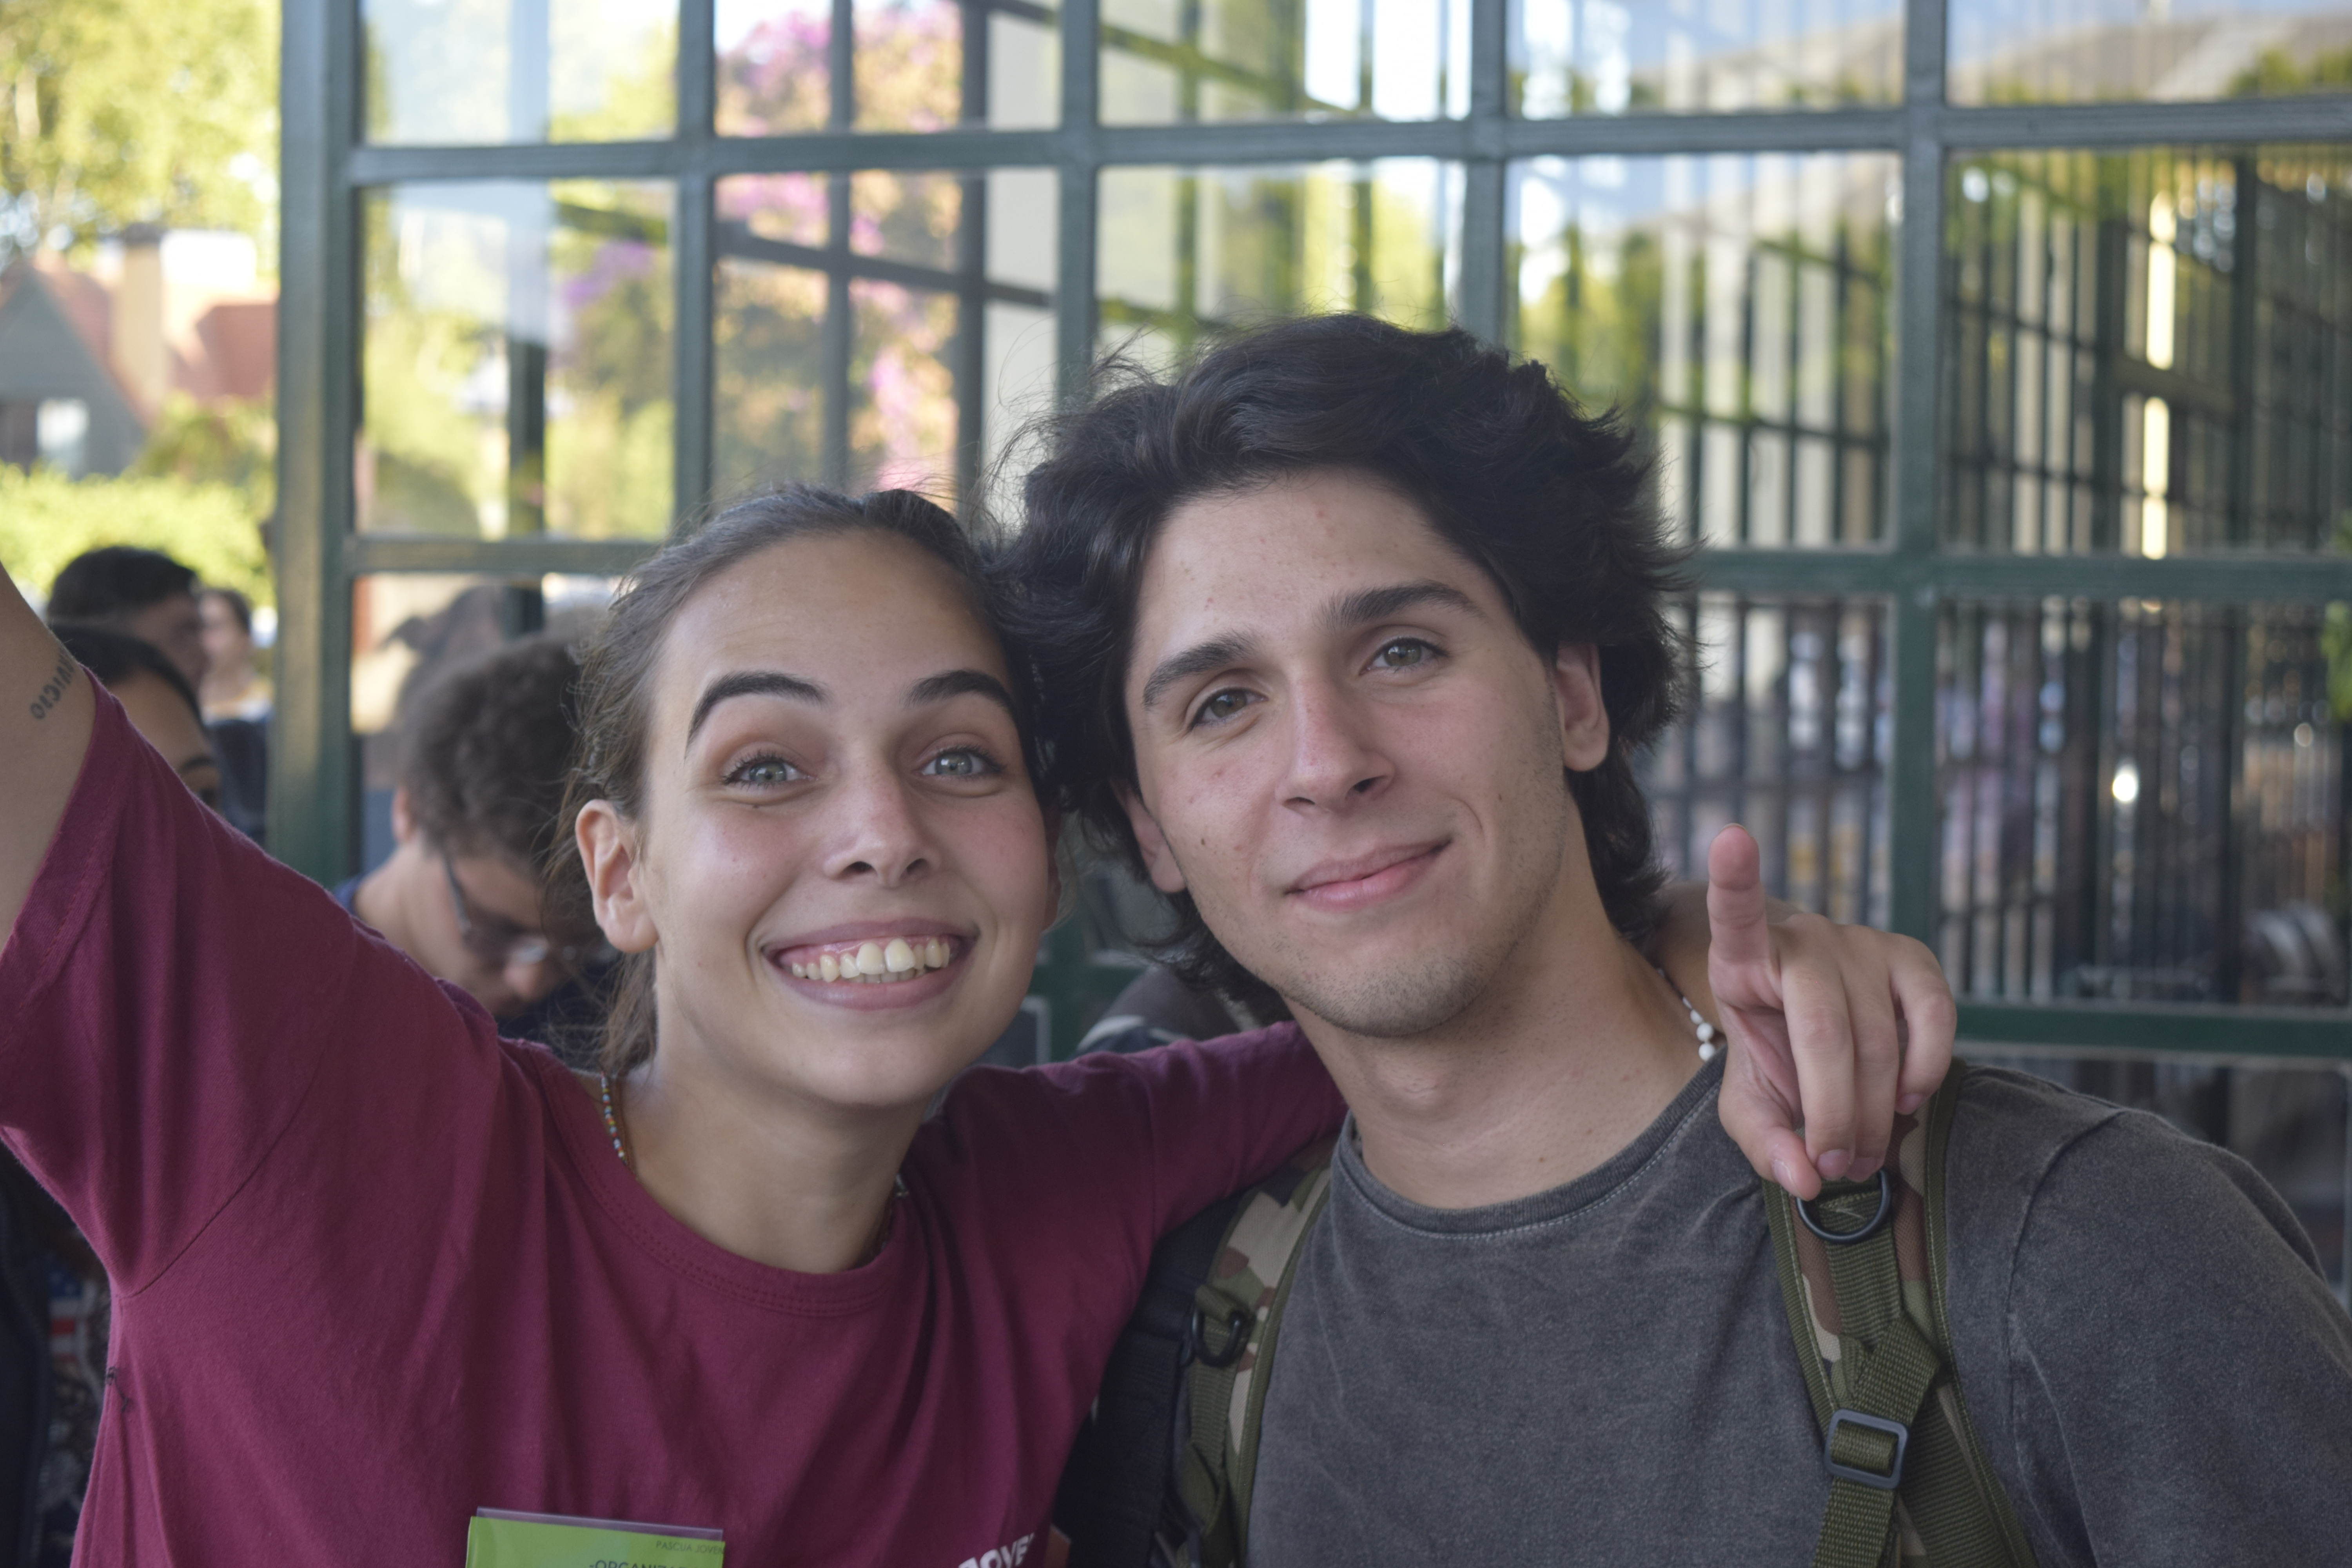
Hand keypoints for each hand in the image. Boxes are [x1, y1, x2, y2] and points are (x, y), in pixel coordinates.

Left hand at [1706, 825, 1953, 1199]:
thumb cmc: (1775, 1063)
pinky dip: (1927, 1066)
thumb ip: (1764, 1142)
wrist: (1815, 1038)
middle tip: (1837, 1164)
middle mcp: (1803, 936)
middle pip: (1823, 1028)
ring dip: (1878, 1110)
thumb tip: (1803, 1177)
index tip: (1729, 838)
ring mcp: (1860, 941)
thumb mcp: (1751, 1105)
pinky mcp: (1910, 957)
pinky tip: (1909, 1098)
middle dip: (1834, 1111)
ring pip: (1877, 1036)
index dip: (1734, 877)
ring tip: (1865, 1153)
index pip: (1734, 912)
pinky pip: (1934, 1013)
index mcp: (1742, 957)